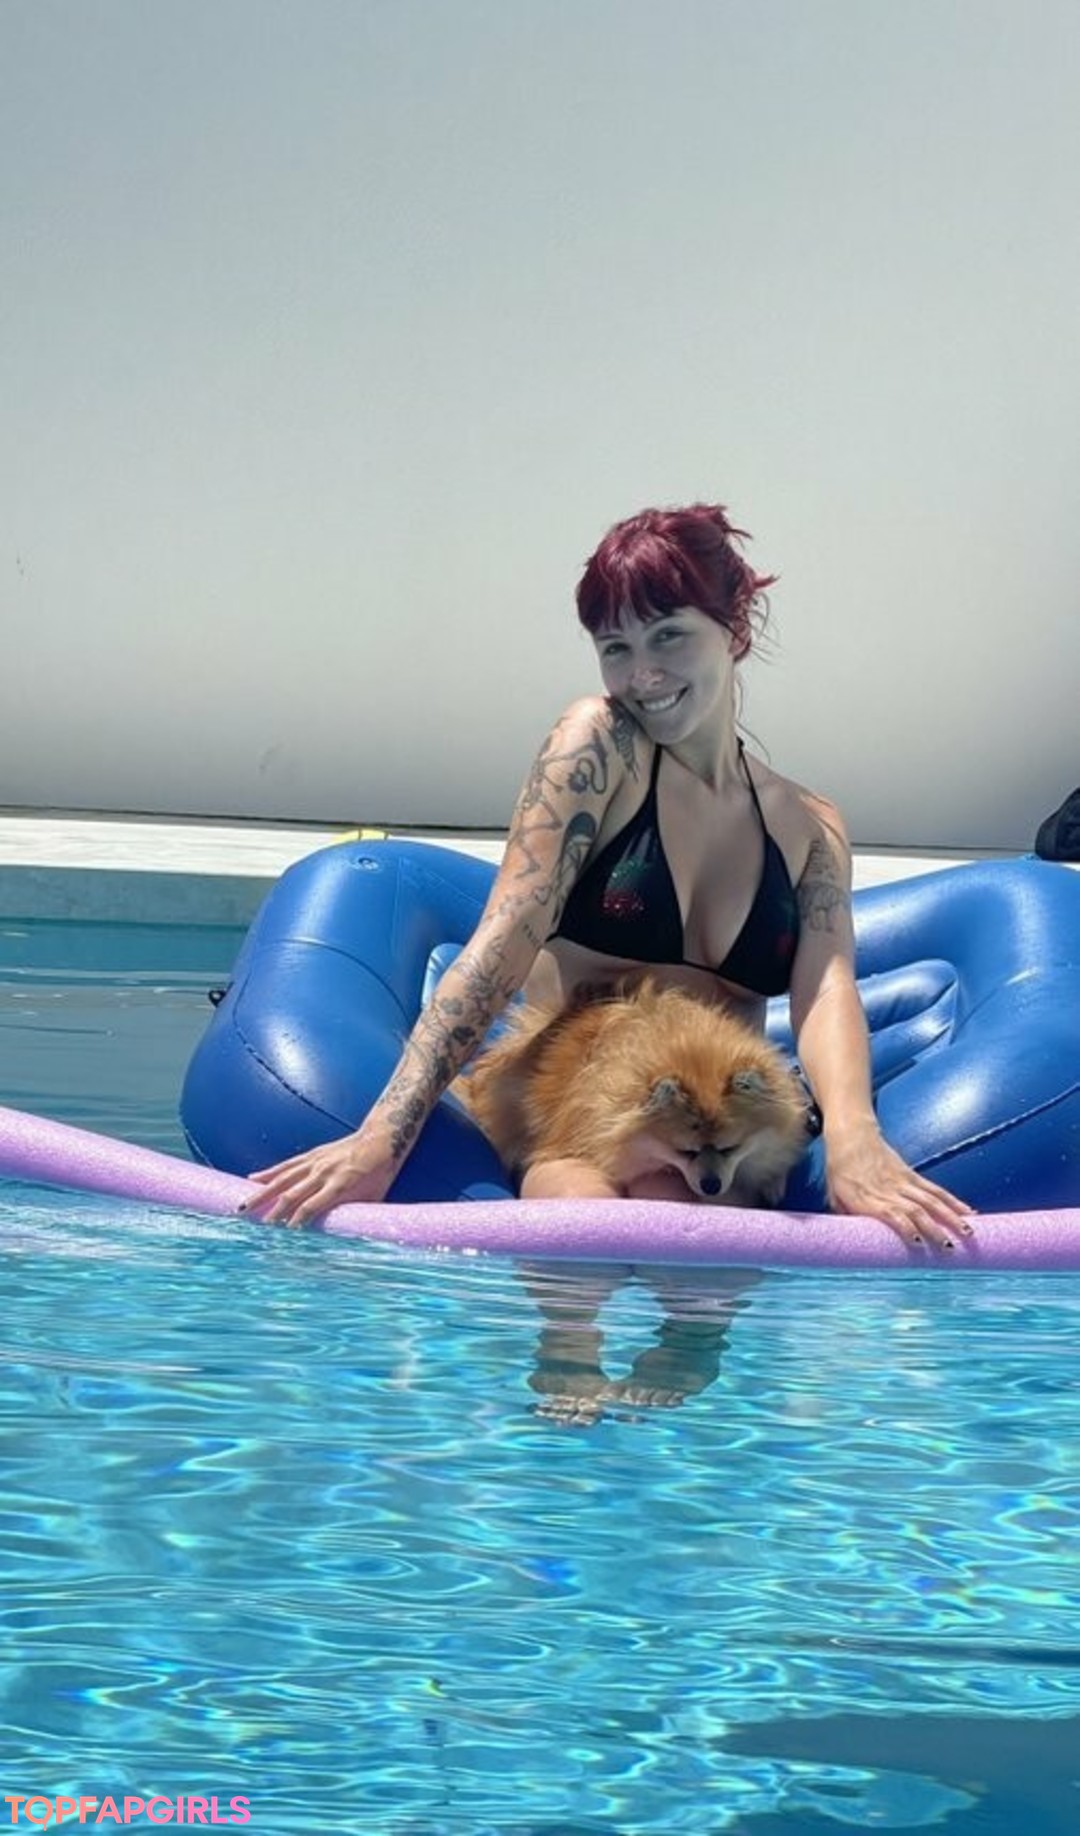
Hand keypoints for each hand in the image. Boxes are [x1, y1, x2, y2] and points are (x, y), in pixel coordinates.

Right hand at [238, 1129, 398, 1225]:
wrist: (383, 1139)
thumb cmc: (380, 1172)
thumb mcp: (372, 1197)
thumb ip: (353, 1213)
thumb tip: (341, 1235)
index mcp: (340, 1185)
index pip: (310, 1207)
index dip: (295, 1223)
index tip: (283, 1237)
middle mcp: (323, 1173)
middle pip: (291, 1194)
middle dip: (273, 1213)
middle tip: (257, 1229)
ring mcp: (315, 1161)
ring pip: (282, 1178)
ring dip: (261, 1193)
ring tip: (243, 1207)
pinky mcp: (312, 1154)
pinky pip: (287, 1165)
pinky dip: (268, 1172)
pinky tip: (252, 1178)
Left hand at [824, 1119, 974, 1252]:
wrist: (850, 1134)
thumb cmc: (840, 1169)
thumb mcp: (833, 1195)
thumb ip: (844, 1217)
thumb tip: (851, 1241)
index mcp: (866, 1198)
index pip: (891, 1214)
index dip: (907, 1228)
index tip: (919, 1244)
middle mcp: (888, 1190)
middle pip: (916, 1210)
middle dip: (936, 1230)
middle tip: (950, 1248)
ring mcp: (902, 1181)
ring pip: (931, 1200)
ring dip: (950, 1217)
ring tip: (968, 1233)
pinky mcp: (911, 1175)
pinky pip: (934, 1189)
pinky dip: (952, 1201)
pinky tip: (967, 1212)